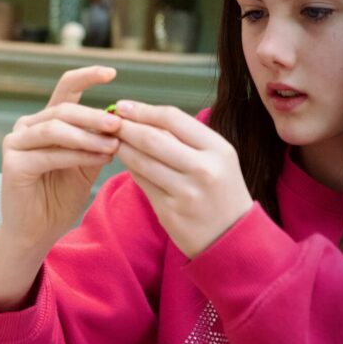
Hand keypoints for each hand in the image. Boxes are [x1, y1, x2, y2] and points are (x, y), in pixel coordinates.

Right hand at [0, 66, 121, 250]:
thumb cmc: (60, 197)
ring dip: (88, 136)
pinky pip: (50, 153)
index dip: (86, 77)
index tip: (112, 73)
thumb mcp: (86, 164)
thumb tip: (122, 121)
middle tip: (120, 125)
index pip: (65, 89)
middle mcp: (27, 127)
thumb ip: (97, 142)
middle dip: (95, 117)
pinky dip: (77, 155)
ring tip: (114, 145)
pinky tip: (99, 158)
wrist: (37, 231)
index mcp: (46, 121)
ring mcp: (16, 143)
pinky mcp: (13, 163)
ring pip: (56, 129)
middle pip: (64, 110)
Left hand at [112, 100, 252, 258]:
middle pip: (152, 138)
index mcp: (219, 149)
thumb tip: (144, 116)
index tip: (124, 106)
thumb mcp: (218, 159)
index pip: (173, 118)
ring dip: (122, 147)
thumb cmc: (221, 191)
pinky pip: (141, 182)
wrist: (232, 237)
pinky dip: (129, 168)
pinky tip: (124, 160)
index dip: (143, 110)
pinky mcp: (169, 210)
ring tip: (112, 139)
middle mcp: (204, 169)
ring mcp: (185, 192)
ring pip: (141, 161)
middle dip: (125, 127)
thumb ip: (187, 138)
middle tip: (109, 121)